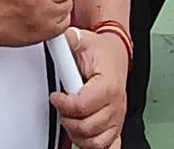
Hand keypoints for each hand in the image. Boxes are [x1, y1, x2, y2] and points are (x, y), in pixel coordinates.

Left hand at [52, 26, 125, 148]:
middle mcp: (115, 105)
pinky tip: (86, 135)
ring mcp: (117, 118)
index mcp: (108, 86)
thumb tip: (61, 35)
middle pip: (87, 127)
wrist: (115, 55)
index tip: (56, 97)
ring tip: (70, 119)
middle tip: (62, 107)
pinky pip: (108, 147)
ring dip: (78, 134)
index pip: (82, 106)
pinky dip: (94, 145)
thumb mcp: (85, 40)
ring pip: (96, 142)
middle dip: (68, 119)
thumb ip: (72, 39)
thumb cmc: (102, 52)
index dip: (64, 104)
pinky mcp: (116, 126)